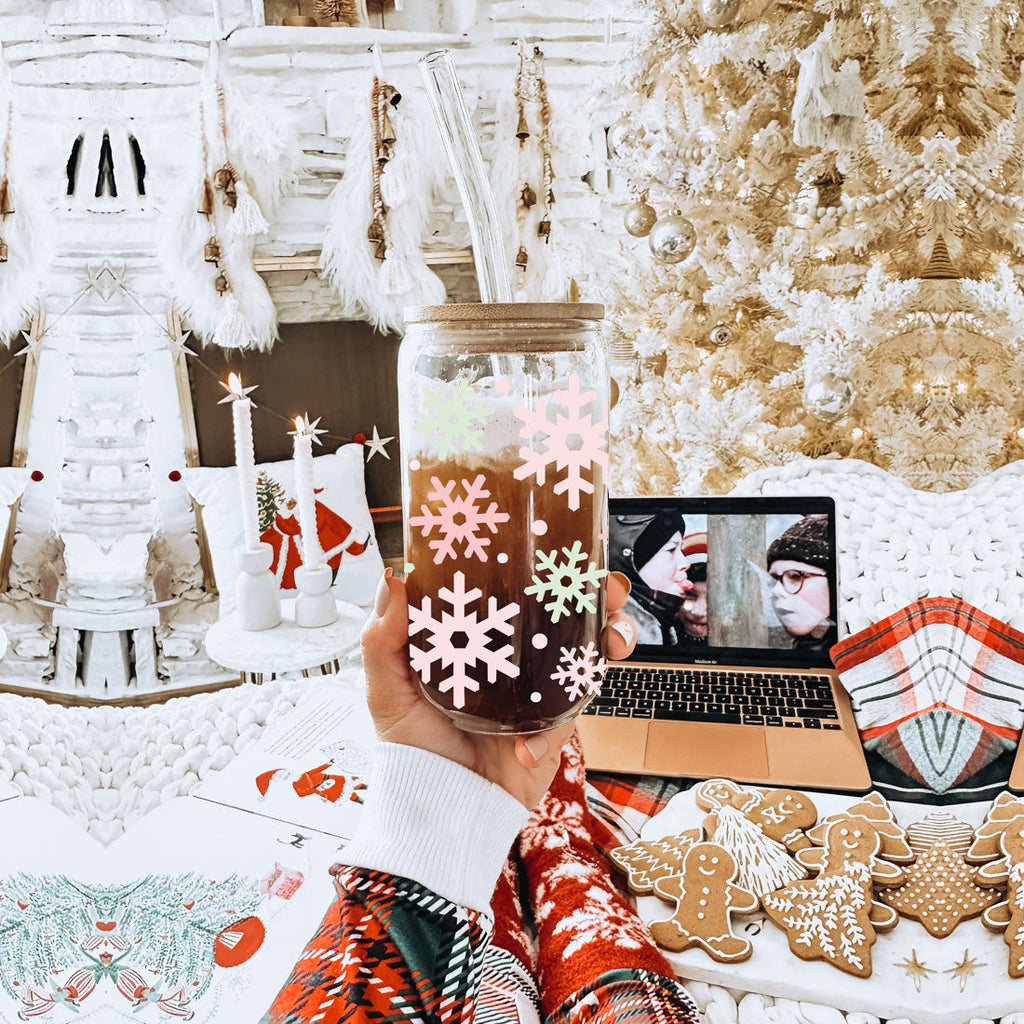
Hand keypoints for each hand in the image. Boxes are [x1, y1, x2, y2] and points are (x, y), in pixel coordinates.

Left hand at [360, 569, 636, 809]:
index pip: (516, 587)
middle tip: (606, 585)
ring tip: (611, 641)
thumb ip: (383, 639)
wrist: (442, 809)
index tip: (551, 540)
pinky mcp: (557, 722)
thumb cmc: (414, 749)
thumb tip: (392, 579)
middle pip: (571, 608)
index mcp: (481, 636)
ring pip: (593, 647)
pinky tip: (526, 747)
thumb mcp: (387, 691)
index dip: (538, 561)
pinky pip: (574, 709)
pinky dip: (554, 727)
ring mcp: (542, 685)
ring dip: (614, 635)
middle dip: (600, 590)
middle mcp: (517, 654)